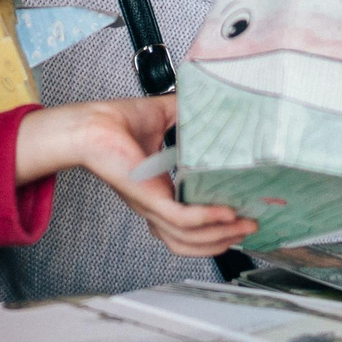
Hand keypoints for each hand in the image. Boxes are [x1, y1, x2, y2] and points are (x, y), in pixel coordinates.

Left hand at [16, 96, 259, 259]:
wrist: (92, 124)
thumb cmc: (116, 122)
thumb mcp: (164, 118)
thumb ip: (190, 113)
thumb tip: (216, 100)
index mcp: (159, 193)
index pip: (189, 225)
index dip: (216, 227)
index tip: (241, 218)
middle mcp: (154, 206)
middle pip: (192, 241)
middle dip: (225, 239)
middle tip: (250, 228)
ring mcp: (151, 205)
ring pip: (189, 238)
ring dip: (221, 236)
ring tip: (244, 226)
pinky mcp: (148, 199)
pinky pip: (183, 220)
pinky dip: (207, 219)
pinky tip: (226, 213)